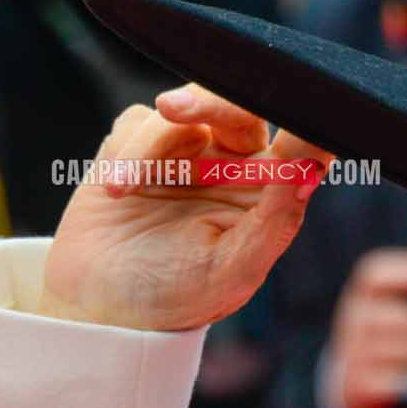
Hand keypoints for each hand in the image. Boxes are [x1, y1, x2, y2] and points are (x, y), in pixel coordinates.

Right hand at [39, 84, 332, 331]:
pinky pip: (138, 121)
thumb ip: (274, 222)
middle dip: (206, 104)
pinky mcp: (142, 144)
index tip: (281, 133)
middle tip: (170, 108)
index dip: (297, 129)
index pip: (298, 146)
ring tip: (119, 191)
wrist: (100, 303)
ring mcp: (189, 151)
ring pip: (182, 112)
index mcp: (269, 194)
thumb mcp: (231, 271)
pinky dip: (124, 151)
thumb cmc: (175, 295)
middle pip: (240, 107)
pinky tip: (114, 190)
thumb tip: (306, 170)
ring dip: (146, 147)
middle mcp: (235, 165)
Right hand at [326, 205, 406, 407]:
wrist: (355, 376)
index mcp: (366, 289)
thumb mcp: (406, 284)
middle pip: (399, 317)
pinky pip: (393, 382)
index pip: (375, 273)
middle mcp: (353, 317)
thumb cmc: (395, 322)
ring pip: (403, 352)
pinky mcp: (357, 384)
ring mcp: (353, 352)